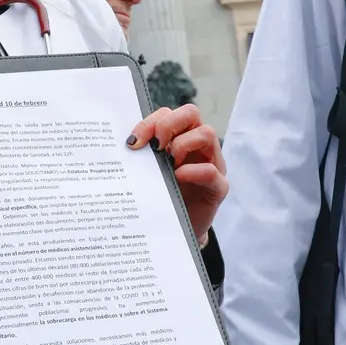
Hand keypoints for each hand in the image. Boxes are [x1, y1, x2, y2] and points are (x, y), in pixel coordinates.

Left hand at [127, 104, 227, 242]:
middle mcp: (198, 146)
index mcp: (180, 138)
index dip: (149, 122)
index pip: (168, 113)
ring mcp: (212, 164)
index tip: (133, 142)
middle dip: (168, 124)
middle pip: (190, 113)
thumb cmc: (162, 197)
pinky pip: (211, 171)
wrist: (177, 232)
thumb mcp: (150, 173)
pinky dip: (193, 171)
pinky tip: (177, 179)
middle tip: (155, 146)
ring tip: (168, 163)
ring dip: (182, 144)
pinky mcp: (218, 187)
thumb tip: (126, 147)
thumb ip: (143, 158)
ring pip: (206, 133)